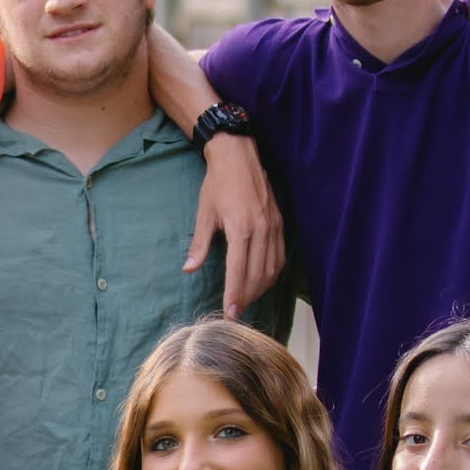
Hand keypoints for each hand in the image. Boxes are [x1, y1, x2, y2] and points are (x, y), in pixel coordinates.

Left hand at [191, 130, 285, 318]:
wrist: (239, 156)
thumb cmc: (218, 183)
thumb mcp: (204, 213)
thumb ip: (199, 244)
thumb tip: (189, 269)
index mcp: (241, 228)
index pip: (238, 271)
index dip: (234, 294)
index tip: (230, 312)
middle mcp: (261, 230)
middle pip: (258, 274)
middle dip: (247, 296)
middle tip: (236, 310)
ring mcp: (274, 226)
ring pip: (272, 268)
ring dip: (261, 288)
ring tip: (247, 299)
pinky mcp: (280, 223)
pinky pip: (281, 256)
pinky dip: (273, 273)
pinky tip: (263, 280)